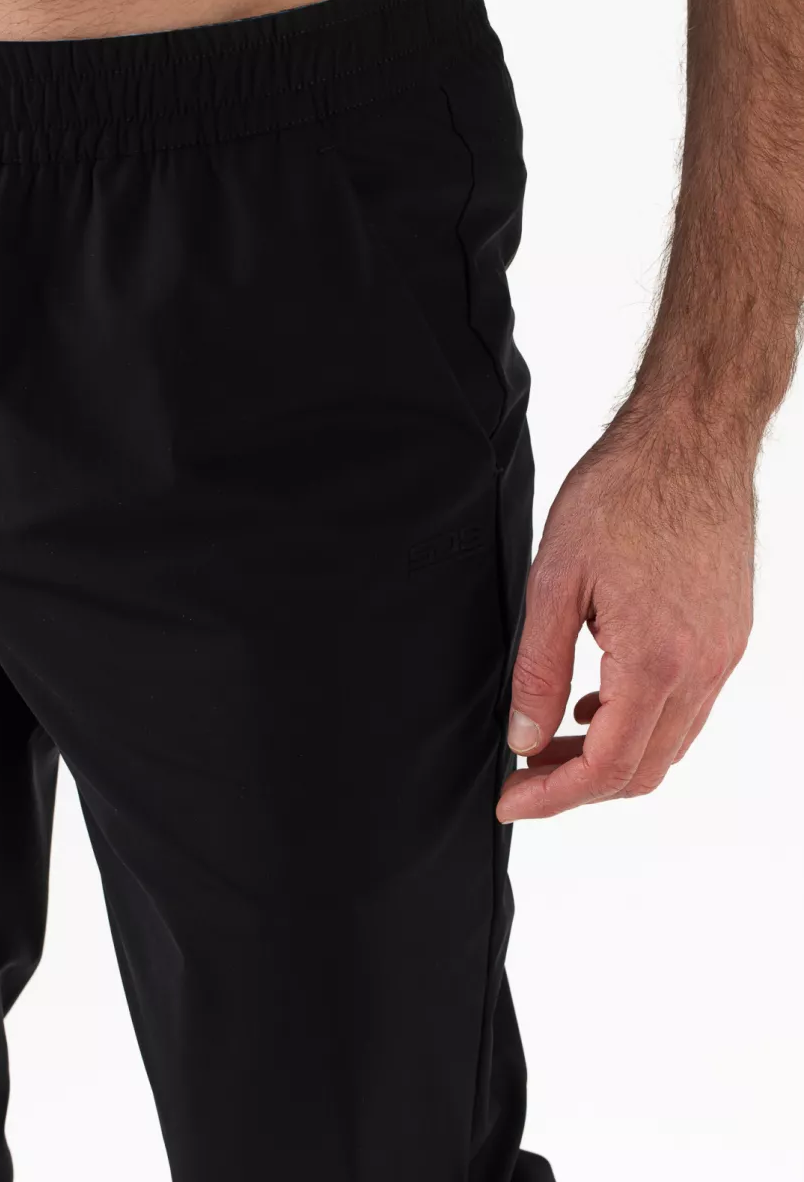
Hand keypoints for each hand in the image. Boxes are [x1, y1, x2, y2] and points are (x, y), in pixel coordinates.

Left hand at [495, 404, 755, 822]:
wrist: (690, 438)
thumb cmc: (622, 494)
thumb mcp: (555, 581)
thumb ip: (538, 669)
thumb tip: (523, 738)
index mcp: (656, 660)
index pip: (606, 768)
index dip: (552, 797)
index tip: (510, 800)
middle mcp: (702, 668)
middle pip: (643, 770)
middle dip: (578, 784)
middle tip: (524, 771)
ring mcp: (723, 654)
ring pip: (669, 744)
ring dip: (610, 754)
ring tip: (552, 734)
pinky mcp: (729, 636)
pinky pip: (688, 708)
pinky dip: (641, 722)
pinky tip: (598, 696)